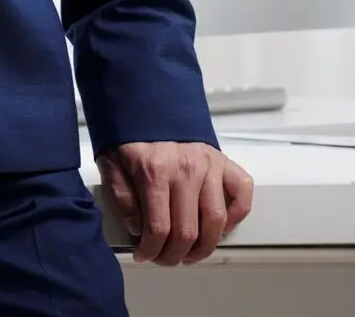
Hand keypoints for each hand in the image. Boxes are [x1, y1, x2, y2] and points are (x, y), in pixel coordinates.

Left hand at [97, 140, 253, 265]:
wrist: (148, 96)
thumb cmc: (130, 131)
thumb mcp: (111, 161)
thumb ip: (122, 197)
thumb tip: (138, 229)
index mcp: (155, 169)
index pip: (159, 229)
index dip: (151, 251)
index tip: (144, 254)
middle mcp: (186, 168)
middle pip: (188, 232)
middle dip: (174, 255)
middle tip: (164, 257)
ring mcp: (209, 164)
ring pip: (216, 221)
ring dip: (204, 247)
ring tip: (189, 253)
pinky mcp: (223, 161)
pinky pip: (242, 194)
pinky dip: (236, 216)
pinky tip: (220, 227)